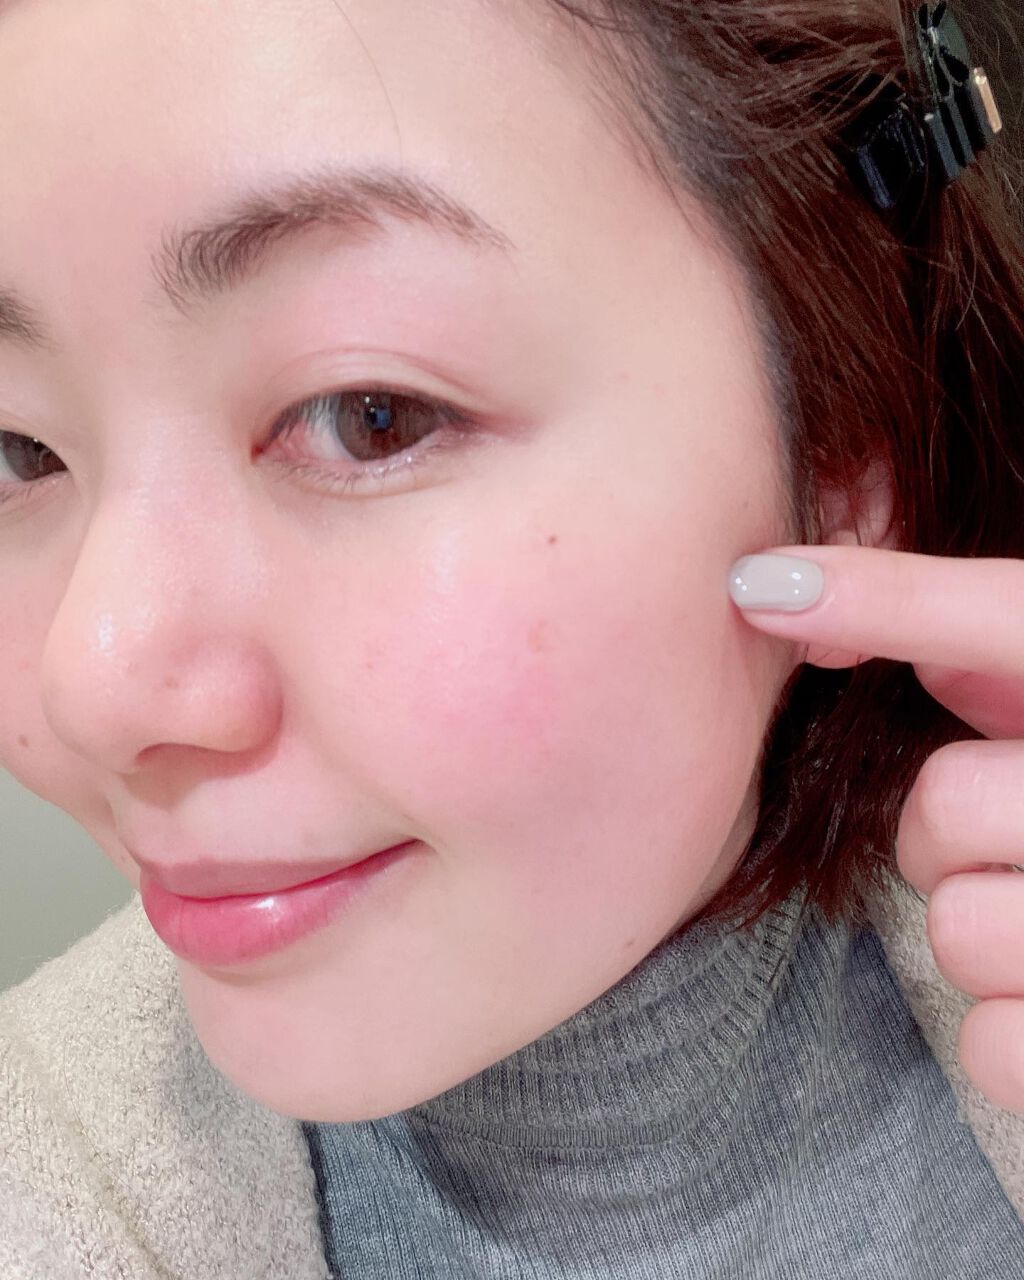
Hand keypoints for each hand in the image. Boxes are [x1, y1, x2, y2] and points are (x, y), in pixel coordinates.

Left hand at [729, 544, 1023, 1114]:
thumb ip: (997, 653)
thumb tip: (836, 601)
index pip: (1012, 620)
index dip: (890, 598)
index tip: (762, 584)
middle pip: (946, 804)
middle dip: (943, 828)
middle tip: (1003, 834)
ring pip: (958, 927)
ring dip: (981, 927)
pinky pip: (989, 1044)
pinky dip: (1007, 1031)